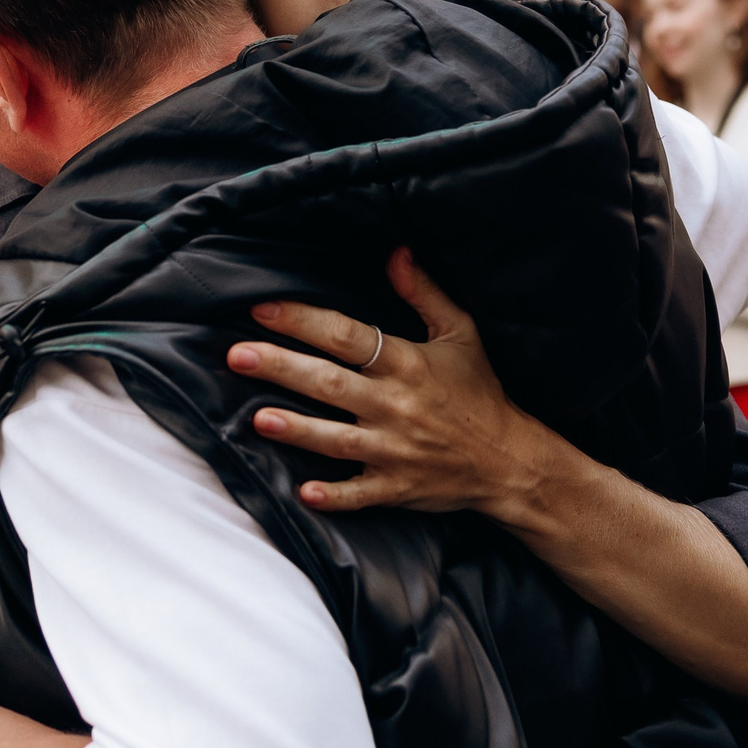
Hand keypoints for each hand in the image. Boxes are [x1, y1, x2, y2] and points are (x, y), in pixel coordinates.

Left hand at [226, 248, 563, 523]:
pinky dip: (334, 495)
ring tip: (258, 419)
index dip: (304, 321)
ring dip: (297, 429)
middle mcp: (396, 405)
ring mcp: (395, 449)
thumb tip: (396, 252)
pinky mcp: (397, 486)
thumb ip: (424, 293)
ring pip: (337, 438)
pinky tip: (303, 492)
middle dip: (282, 368)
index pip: (347, 336)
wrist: (510, 459)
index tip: (263, 309)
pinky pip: (361, 494)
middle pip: (330, 383)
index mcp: (407, 364)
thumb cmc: (480, 393)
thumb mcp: (460, 334)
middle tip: (237, 355)